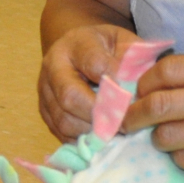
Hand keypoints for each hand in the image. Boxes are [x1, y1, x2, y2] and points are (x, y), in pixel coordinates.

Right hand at [39, 23, 141, 139]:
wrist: (79, 49)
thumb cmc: (108, 48)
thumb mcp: (124, 43)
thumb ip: (134, 60)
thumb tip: (139, 89)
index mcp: (76, 43)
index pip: (94, 64)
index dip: (115, 85)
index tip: (133, 99)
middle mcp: (54, 65)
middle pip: (70, 97)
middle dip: (100, 115)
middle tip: (124, 124)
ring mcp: (45, 90)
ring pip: (64, 119)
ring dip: (92, 131)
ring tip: (114, 133)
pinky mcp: (44, 110)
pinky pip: (60, 132)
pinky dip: (82, 140)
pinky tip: (101, 138)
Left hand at [120, 54, 183, 182]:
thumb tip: (163, 84)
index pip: (169, 70)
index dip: (145, 82)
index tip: (138, 91)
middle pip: (160, 105)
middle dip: (135, 114)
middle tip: (128, 121)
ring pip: (169, 138)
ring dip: (160, 140)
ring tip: (165, 138)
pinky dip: (182, 159)